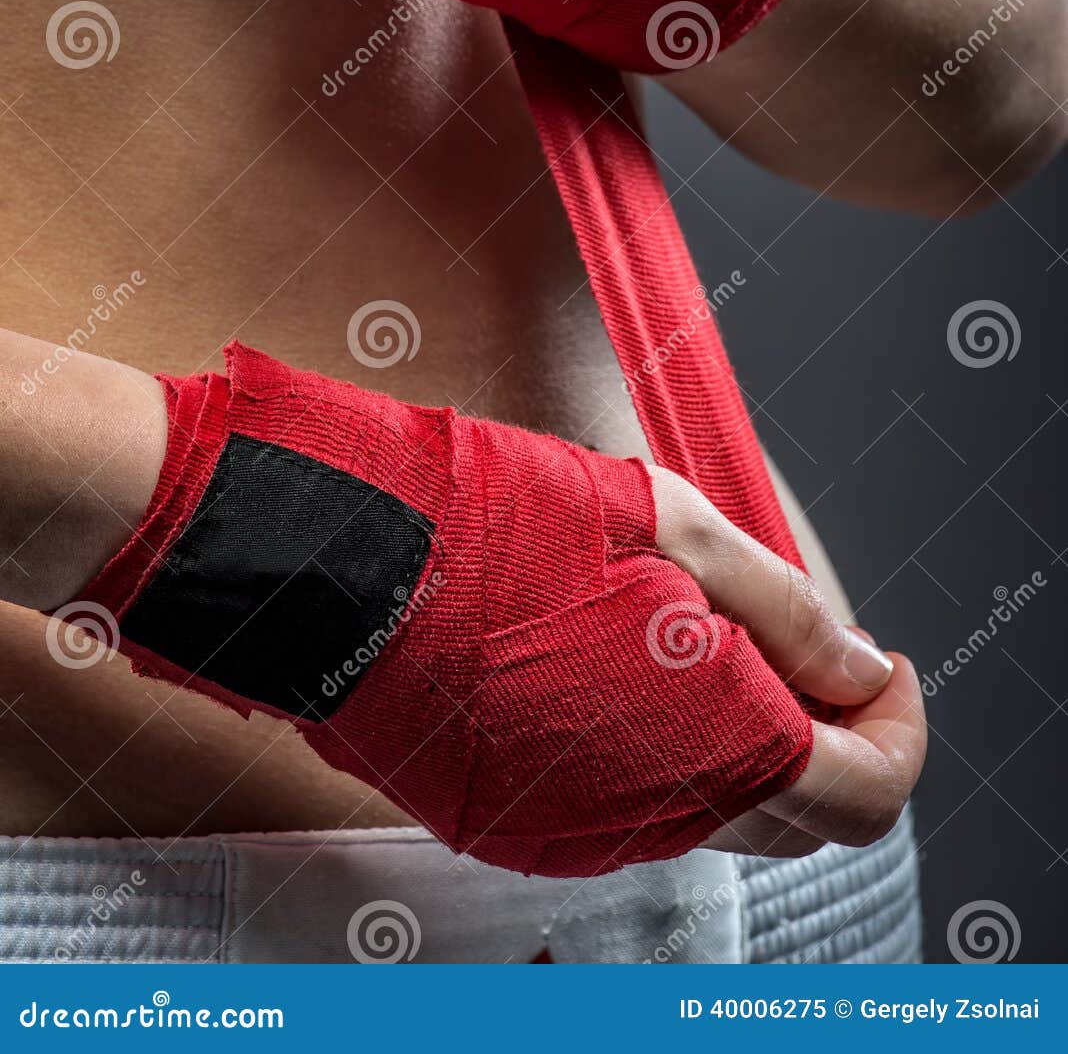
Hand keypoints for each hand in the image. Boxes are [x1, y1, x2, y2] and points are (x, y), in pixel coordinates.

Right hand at [1, 325, 923, 860]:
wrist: (327, 560)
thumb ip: (784, 612)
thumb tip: (862, 669)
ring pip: (712, 812)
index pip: (871, 788)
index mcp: (712, 742)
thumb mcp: (667, 521)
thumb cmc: (491, 517)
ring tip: (707, 642)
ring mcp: (576, 831)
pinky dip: (664, 758)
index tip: (884, 662)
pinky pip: (629, 809)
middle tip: (807, 649)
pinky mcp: (514, 823)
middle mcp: (652, 815)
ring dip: (744, 746)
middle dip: (831, 738)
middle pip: (800, 817)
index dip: (900, 724)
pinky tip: (624, 672)